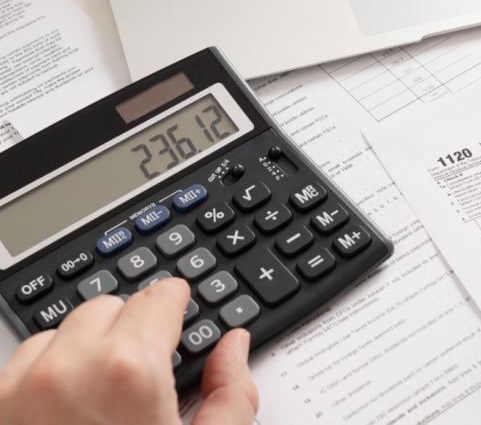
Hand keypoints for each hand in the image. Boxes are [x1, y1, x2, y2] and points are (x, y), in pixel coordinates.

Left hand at [0, 278, 257, 424]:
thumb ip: (232, 396)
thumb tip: (233, 350)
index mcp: (128, 371)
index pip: (158, 298)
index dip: (177, 303)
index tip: (181, 310)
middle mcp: (66, 369)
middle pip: (108, 307)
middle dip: (132, 328)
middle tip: (151, 367)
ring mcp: (21, 389)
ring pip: (59, 332)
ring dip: (85, 349)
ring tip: (107, 394)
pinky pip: (20, 363)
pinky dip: (45, 373)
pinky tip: (69, 409)